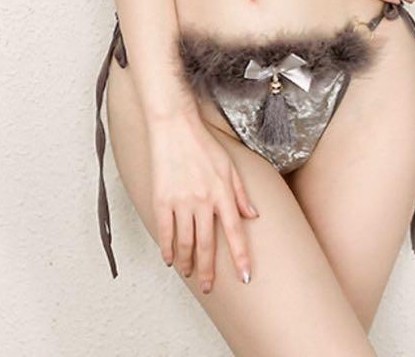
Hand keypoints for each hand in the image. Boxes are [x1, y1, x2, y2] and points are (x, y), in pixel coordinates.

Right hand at [148, 109, 257, 293]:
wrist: (175, 127)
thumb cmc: (204, 144)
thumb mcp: (230, 165)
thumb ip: (241, 194)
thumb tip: (253, 216)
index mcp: (222, 193)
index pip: (235, 232)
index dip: (240, 257)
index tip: (245, 277)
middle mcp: (203, 201)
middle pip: (207, 245)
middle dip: (209, 270)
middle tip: (209, 286)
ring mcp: (181, 202)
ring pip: (185, 242)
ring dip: (187, 262)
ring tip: (189, 272)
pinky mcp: (161, 200)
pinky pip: (165, 232)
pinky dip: (167, 249)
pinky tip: (170, 259)